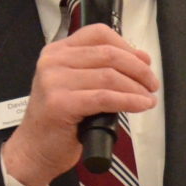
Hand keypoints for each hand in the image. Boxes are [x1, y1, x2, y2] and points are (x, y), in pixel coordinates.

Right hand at [2, 24, 159, 185]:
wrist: (33, 150)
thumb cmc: (59, 119)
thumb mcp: (76, 85)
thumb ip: (101, 68)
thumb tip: (142, 58)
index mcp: (57, 51)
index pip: (99, 34)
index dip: (127, 46)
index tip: (145, 62)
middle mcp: (53, 61)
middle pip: (109, 54)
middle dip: (138, 69)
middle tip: (152, 84)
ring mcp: (54, 81)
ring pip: (110, 76)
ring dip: (136, 87)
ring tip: (149, 98)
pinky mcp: (61, 103)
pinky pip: (105, 97)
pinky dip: (129, 101)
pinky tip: (141, 105)